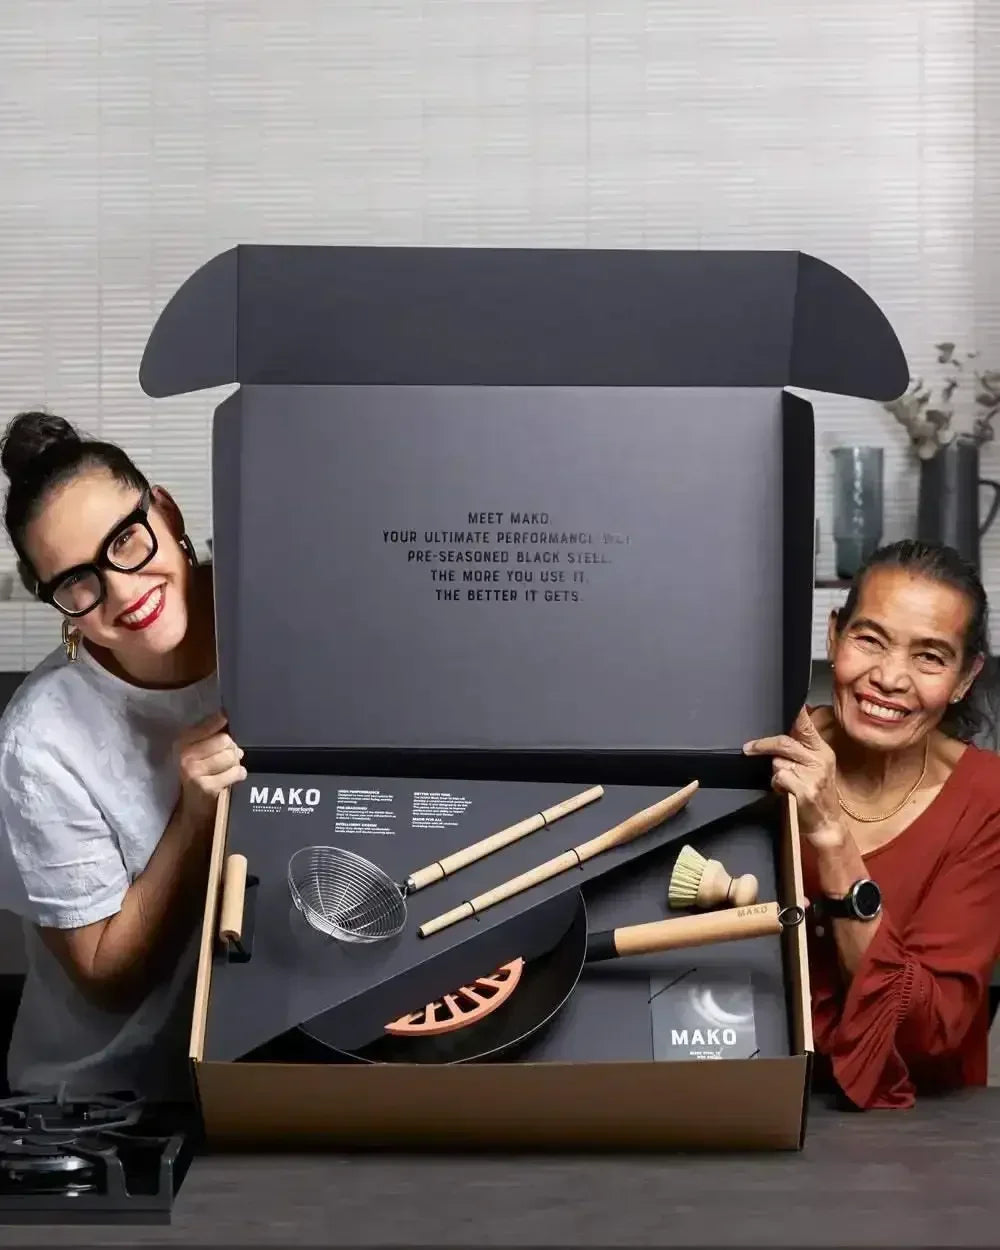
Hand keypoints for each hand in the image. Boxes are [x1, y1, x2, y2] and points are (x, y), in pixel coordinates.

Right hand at [176, 710, 245, 821]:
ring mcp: (195, 772)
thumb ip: (210, 734)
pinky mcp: (207, 787)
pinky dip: (239, 774)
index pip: (209, 723)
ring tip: (229, 768)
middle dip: (231, 748)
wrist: (192, 809)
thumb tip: (227, 715)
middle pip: (225, 740)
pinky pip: (235, 772)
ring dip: (235, 762)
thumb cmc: (199, 775)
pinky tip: (234, 777)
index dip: (222, 720)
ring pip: (231, 756)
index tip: (226, 719)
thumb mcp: (197, 752)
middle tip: (229, 756)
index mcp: (182, 742)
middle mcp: (185, 755)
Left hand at [743, 707, 845, 847]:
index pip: (807, 727)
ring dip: (774, 772)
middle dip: (763, 745)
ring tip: (785, 782)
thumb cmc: (818, 794)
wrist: (826, 824)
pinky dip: (776, 784)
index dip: (797, 714)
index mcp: (823, 751)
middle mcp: (820, 760)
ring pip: (778, 762)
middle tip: (748, 748)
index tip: (791, 704)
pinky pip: (778, 778)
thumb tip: (781, 734)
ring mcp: (813, 776)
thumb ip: (802, 749)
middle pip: (784, 743)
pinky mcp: (804, 790)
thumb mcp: (817, 767)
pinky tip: (785, 791)